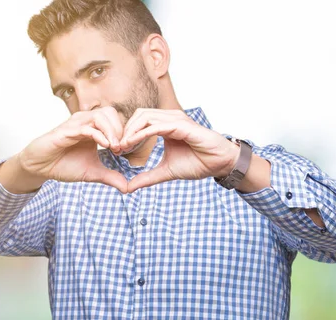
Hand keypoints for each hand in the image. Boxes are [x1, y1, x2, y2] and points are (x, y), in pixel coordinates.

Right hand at [15, 106, 127, 192]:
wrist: (40, 167)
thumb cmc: (64, 165)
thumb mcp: (92, 173)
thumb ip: (111, 178)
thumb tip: (128, 188)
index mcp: (94, 128)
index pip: (116, 120)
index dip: (125, 133)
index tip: (128, 150)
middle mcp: (85, 122)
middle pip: (110, 112)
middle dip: (120, 129)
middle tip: (122, 148)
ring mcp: (75, 124)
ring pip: (100, 115)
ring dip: (111, 131)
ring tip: (115, 148)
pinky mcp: (65, 131)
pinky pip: (85, 127)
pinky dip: (98, 134)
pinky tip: (105, 146)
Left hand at [119, 108, 239, 192]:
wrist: (219, 164)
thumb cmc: (198, 163)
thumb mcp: (166, 172)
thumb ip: (147, 177)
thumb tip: (129, 188)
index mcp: (166, 126)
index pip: (139, 121)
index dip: (125, 133)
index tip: (116, 150)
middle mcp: (170, 119)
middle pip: (138, 115)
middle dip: (124, 130)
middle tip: (116, 147)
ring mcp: (176, 120)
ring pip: (145, 116)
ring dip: (130, 130)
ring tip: (122, 146)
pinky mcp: (182, 125)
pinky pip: (157, 125)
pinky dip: (142, 133)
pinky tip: (133, 143)